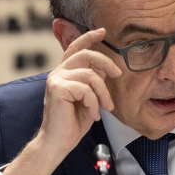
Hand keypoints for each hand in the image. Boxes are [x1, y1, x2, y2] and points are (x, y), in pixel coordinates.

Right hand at [4, 28, 121, 174]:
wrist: (58, 142)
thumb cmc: (72, 123)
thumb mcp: (88, 99)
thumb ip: (93, 82)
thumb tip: (106, 68)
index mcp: (65, 73)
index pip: (76, 48)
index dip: (89, 37)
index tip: (103, 32)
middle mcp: (58, 73)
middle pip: (86, 55)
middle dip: (106, 63)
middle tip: (118, 74)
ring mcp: (56, 79)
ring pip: (90, 75)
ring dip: (103, 93)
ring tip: (104, 108)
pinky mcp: (57, 88)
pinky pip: (85, 89)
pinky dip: (94, 103)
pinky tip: (93, 115)